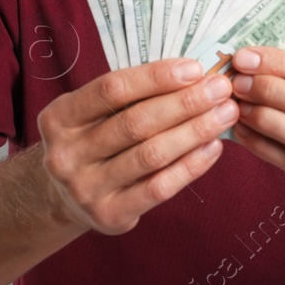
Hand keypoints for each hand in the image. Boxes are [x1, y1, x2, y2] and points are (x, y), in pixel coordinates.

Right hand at [36, 58, 238, 234]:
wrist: (66, 199)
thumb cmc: (92, 140)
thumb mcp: (93, 114)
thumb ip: (132, 96)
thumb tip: (193, 75)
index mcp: (59, 117)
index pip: (113, 89)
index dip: (156, 77)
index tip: (195, 69)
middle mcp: (66, 154)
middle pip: (136, 122)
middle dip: (185, 102)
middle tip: (221, 88)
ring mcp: (85, 188)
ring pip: (151, 154)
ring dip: (195, 131)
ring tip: (225, 114)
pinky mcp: (108, 215)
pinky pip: (159, 188)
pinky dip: (190, 166)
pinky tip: (213, 148)